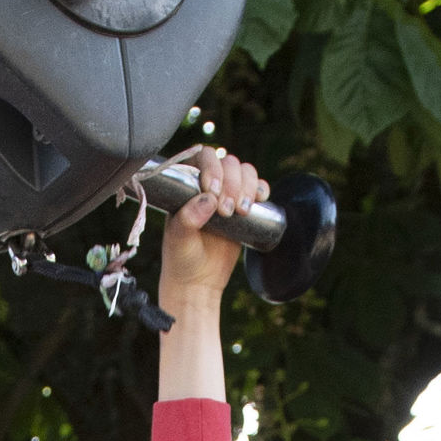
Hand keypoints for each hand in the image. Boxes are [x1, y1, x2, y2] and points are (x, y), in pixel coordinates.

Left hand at [157, 144, 267, 305]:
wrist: (197, 282)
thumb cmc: (181, 258)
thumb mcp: (178, 239)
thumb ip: (187, 219)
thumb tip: (208, 199)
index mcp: (188, 184)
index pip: (204, 158)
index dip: (212, 168)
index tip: (212, 191)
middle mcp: (209, 184)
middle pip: (229, 163)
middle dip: (232, 184)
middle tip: (225, 212)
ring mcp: (228, 194)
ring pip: (245, 172)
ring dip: (248, 187)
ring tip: (241, 212)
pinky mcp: (243, 208)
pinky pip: (258, 188)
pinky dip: (262, 190)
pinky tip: (259, 201)